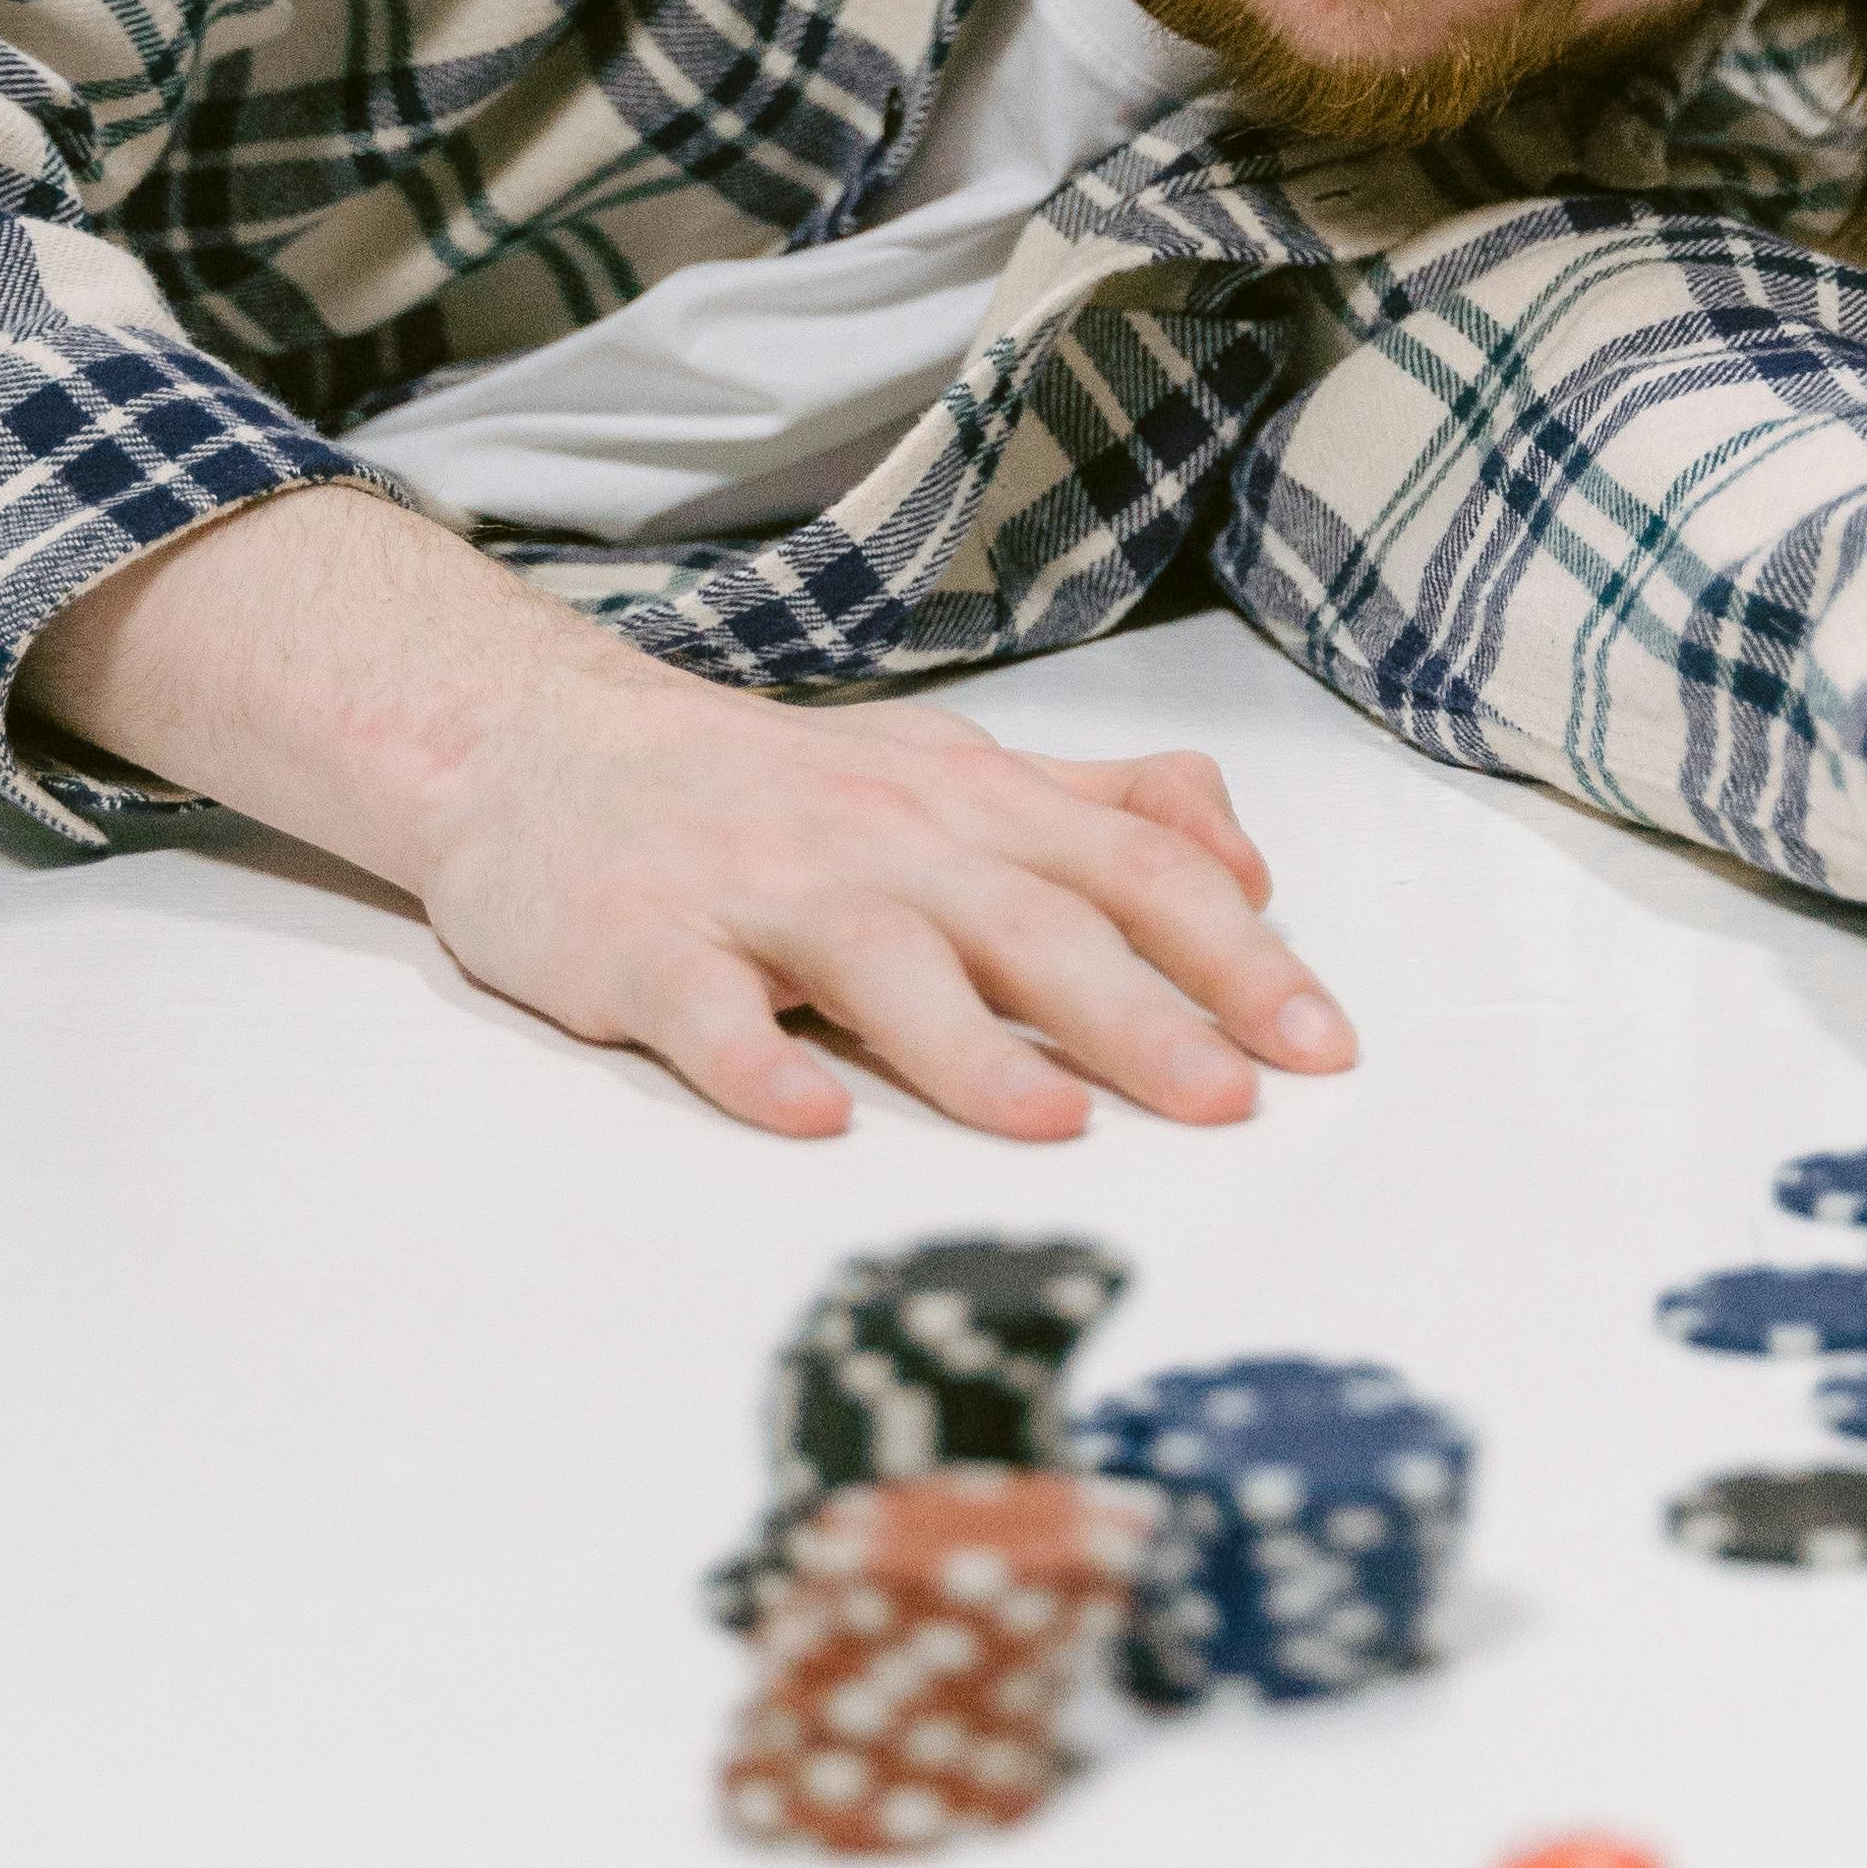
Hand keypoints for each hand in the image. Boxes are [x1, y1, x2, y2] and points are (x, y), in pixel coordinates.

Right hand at [21, 482, 1354, 1141]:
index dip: (1235, 950)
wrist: (543, 745)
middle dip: (1142, 1012)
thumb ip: (1105, 812)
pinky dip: (760, 1063)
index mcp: (971, 804)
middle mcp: (884, 840)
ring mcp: (757, 891)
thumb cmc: (774, 785)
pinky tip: (815, 1116)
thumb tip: (1249, 864)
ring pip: (882, 963)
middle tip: (1235, 1099)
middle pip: (1034, 921)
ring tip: (1055, 1122)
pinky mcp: (642, 947)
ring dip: (970, 1047)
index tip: (1323, 1041)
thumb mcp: (952, 771)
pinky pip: (706, 1010)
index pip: (1135, 866)